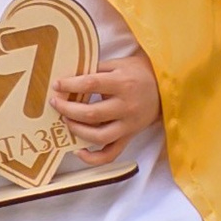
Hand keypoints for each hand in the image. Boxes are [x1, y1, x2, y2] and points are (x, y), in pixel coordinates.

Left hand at [53, 47, 159, 165]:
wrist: (165, 87)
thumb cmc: (138, 73)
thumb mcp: (119, 63)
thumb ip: (96, 70)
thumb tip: (70, 77)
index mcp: (122, 84)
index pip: (91, 85)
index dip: (70, 85)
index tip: (57, 85)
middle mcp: (126, 107)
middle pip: (91, 114)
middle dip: (67, 109)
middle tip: (55, 103)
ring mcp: (128, 125)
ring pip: (99, 136)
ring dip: (77, 130)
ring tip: (66, 120)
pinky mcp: (129, 137)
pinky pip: (111, 153)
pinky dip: (93, 157)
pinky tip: (78, 151)